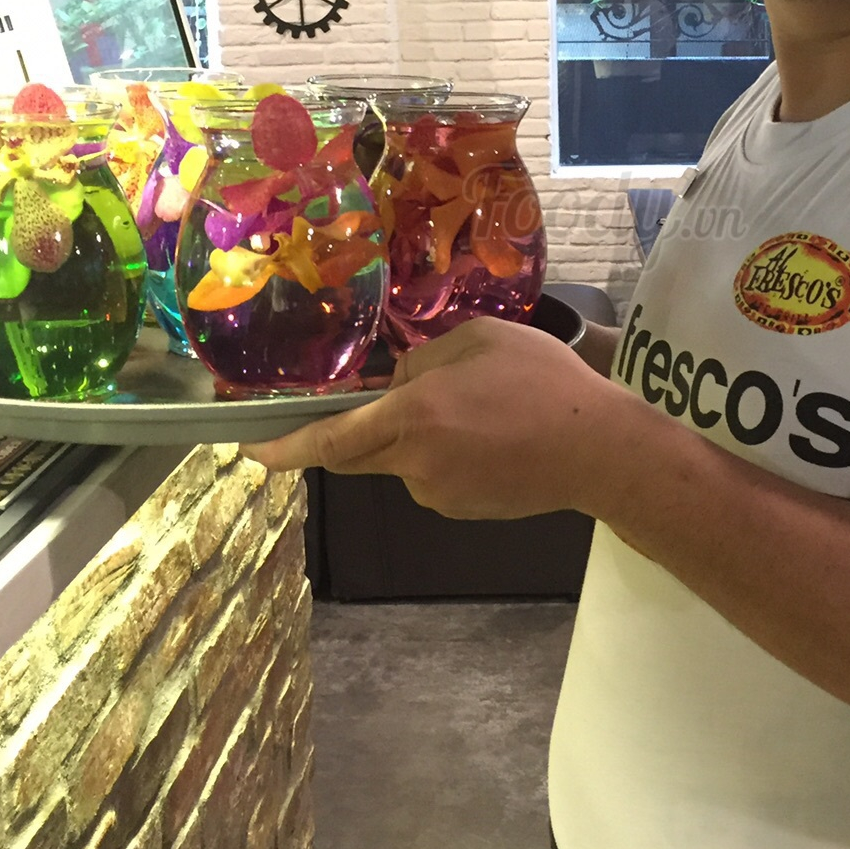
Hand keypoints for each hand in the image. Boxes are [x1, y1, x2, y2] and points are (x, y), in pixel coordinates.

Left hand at [241, 315, 635, 519]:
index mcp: (414, 416)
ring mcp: (436, 493)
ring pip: (398, 460)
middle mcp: (414, 463)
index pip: (331, 439)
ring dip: (411, 436)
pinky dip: (442, 454)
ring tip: (475, 409)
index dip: (284, 446)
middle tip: (366, 403)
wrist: (601, 450)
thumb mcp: (480, 340)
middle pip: (354, 453)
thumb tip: (397, 385)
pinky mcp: (460, 509)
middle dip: (346, 431)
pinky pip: (430, 476)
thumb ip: (424, 361)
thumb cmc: (544, 383)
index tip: (248, 449)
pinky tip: (490, 436)